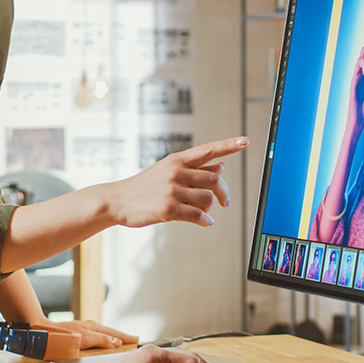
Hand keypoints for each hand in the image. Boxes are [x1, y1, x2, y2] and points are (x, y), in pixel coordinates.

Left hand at [40, 318, 138, 349]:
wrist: (40, 334)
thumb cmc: (61, 338)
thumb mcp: (84, 340)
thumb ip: (101, 340)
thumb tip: (117, 342)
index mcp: (93, 327)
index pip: (114, 333)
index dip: (126, 337)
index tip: (137, 339)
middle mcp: (89, 327)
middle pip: (109, 332)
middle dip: (121, 336)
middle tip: (132, 340)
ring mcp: (82, 330)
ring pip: (101, 334)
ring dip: (111, 338)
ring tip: (119, 343)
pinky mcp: (75, 335)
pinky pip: (94, 337)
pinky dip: (101, 341)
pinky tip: (99, 345)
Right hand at [109, 137, 247, 227]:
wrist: (118, 200)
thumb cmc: (145, 186)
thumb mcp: (168, 170)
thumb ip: (195, 168)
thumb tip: (222, 164)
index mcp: (177, 160)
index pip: (208, 150)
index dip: (229, 145)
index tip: (246, 141)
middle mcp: (176, 172)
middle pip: (214, 179)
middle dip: (223, 192)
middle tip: (225, 202)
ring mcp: (172, 190)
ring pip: (208, 198)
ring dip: (211, 208)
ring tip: (205, 212)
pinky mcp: (168, 209)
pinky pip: (198, 215)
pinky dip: (206, 220)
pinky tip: (205, 222)